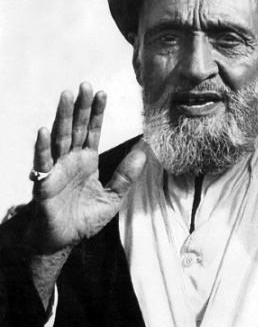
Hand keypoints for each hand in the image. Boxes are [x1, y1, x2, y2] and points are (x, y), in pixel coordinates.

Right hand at [27, 82, 145, 252]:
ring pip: (60, 138)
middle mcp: (71, 160)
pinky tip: (45, 131)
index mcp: (87, 161)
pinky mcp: (44, 183)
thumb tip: (145, 153)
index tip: (102, 93)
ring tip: (66, 96)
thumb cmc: (84, 219)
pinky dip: (43, 148)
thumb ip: (126, 176)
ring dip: (62, 117)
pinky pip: (43, 163)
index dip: (97, 113)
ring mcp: (56, 169)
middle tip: (85, 85)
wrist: (63, 241)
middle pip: (76, 128)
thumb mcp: (112, 197)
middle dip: (81, 107)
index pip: (93, 132)